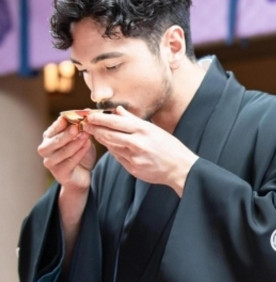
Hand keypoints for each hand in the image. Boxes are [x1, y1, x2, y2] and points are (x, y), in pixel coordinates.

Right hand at [38, 115, 96, 193]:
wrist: (82, 176)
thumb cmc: (80, 154)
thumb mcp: (82, 139)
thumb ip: (82, 127)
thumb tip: (87, 110)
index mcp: (49, 137)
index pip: (54, 127)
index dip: (63, 122)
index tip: (75, 116)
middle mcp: (45, 149)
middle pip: (55, 140)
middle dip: (67, 133)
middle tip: (78, 127)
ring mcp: (50, 162)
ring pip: (63, 151)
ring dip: (76, 143)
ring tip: (87, 136)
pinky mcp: (59, 173)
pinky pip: (70, 162)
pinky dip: (80, 153)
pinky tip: (87, 146)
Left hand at [82, 106, 198, 195]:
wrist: (181, 169)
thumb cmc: (170, 147)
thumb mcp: (154, 130)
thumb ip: (134, 120)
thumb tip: (118, 110)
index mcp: (144, 130)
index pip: (115, 122)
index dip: (99, 119)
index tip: (89, 115)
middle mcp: (138, 143)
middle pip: (109, 134)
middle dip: (95, 129)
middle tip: (86, 125)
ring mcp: (135, 157)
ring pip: (111, 146)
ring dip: (102, 139)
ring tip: (95, 133)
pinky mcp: (133, 169)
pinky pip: (118, 157)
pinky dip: (113, 150)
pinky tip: (110, 146)